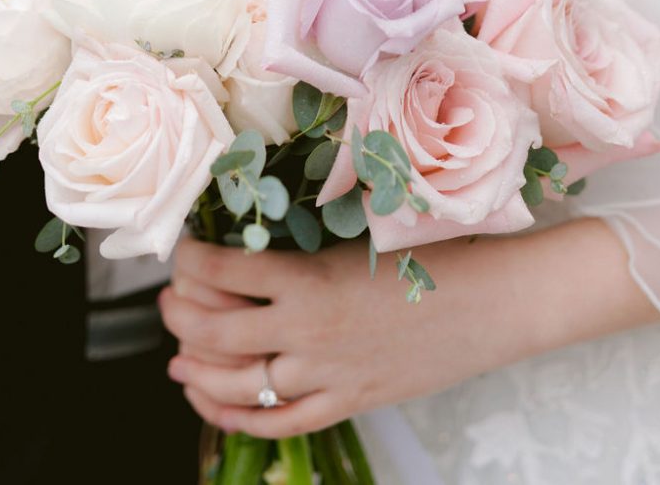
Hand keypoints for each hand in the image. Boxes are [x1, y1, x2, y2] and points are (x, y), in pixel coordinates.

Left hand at [159, 234, 498, 437]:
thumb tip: (255, 241)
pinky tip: (214, 403)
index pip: (222, 271)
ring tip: (176, 357)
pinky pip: (278, 423)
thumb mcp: (362, 235)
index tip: (180, 249)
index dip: (189, 260)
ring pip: (237, 384)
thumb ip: (308, 248)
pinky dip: (236, 417)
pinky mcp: (348, 402)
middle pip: (216, 332)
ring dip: (196, 370)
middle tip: (167, 300)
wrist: (492, 302)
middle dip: (179, 316)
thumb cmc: (434, 253)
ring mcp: (326, 374)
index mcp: (309, 279)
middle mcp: (308, 332)